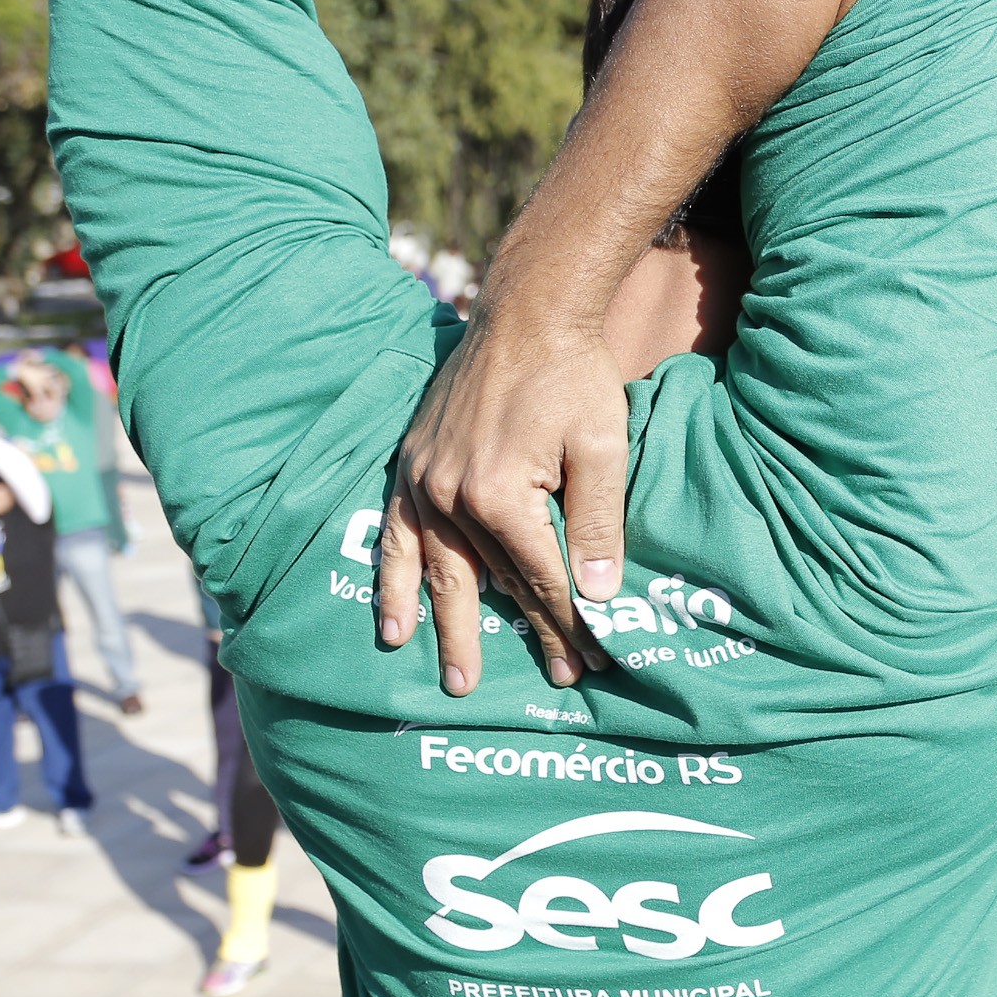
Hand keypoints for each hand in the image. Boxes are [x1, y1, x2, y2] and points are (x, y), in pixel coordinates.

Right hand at [378, 323, 626, 694]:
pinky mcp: (411, 466)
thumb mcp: (604, 448)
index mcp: (501, 496)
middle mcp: (451, 497)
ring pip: (439, 572)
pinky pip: (398, 537)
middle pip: (494, 584)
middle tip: (550, 682)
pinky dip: (394, 582)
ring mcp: (423, 483)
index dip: (571, 624)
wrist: (527, 314)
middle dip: (526, 636)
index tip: (592, 661)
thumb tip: (600, 596)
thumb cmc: (574, 378)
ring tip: (456, 679)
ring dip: (447, 628)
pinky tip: (393, 623)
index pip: (543, 579)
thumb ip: (597, 525)